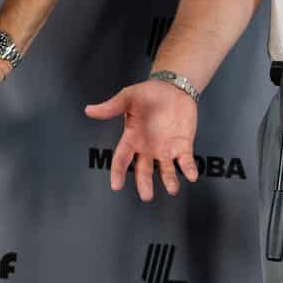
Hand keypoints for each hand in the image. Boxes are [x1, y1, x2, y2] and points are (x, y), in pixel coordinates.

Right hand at [81, 80, 200, 200]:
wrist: (173, 87)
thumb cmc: (149, 93)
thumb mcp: (128, 97)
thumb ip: (112, 107)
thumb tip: (89, 110)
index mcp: (132, 138)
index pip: (122, 158)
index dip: (118, 172)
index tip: (116, 185)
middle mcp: (148, 148)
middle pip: (144, 170)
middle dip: (145, 183)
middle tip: (146, 195)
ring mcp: (166, 149)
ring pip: (166, 170)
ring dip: (169, 180)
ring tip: (172, 189)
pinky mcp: (183, 146)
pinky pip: (185, 161)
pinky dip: (189, 168)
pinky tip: (192, 175)